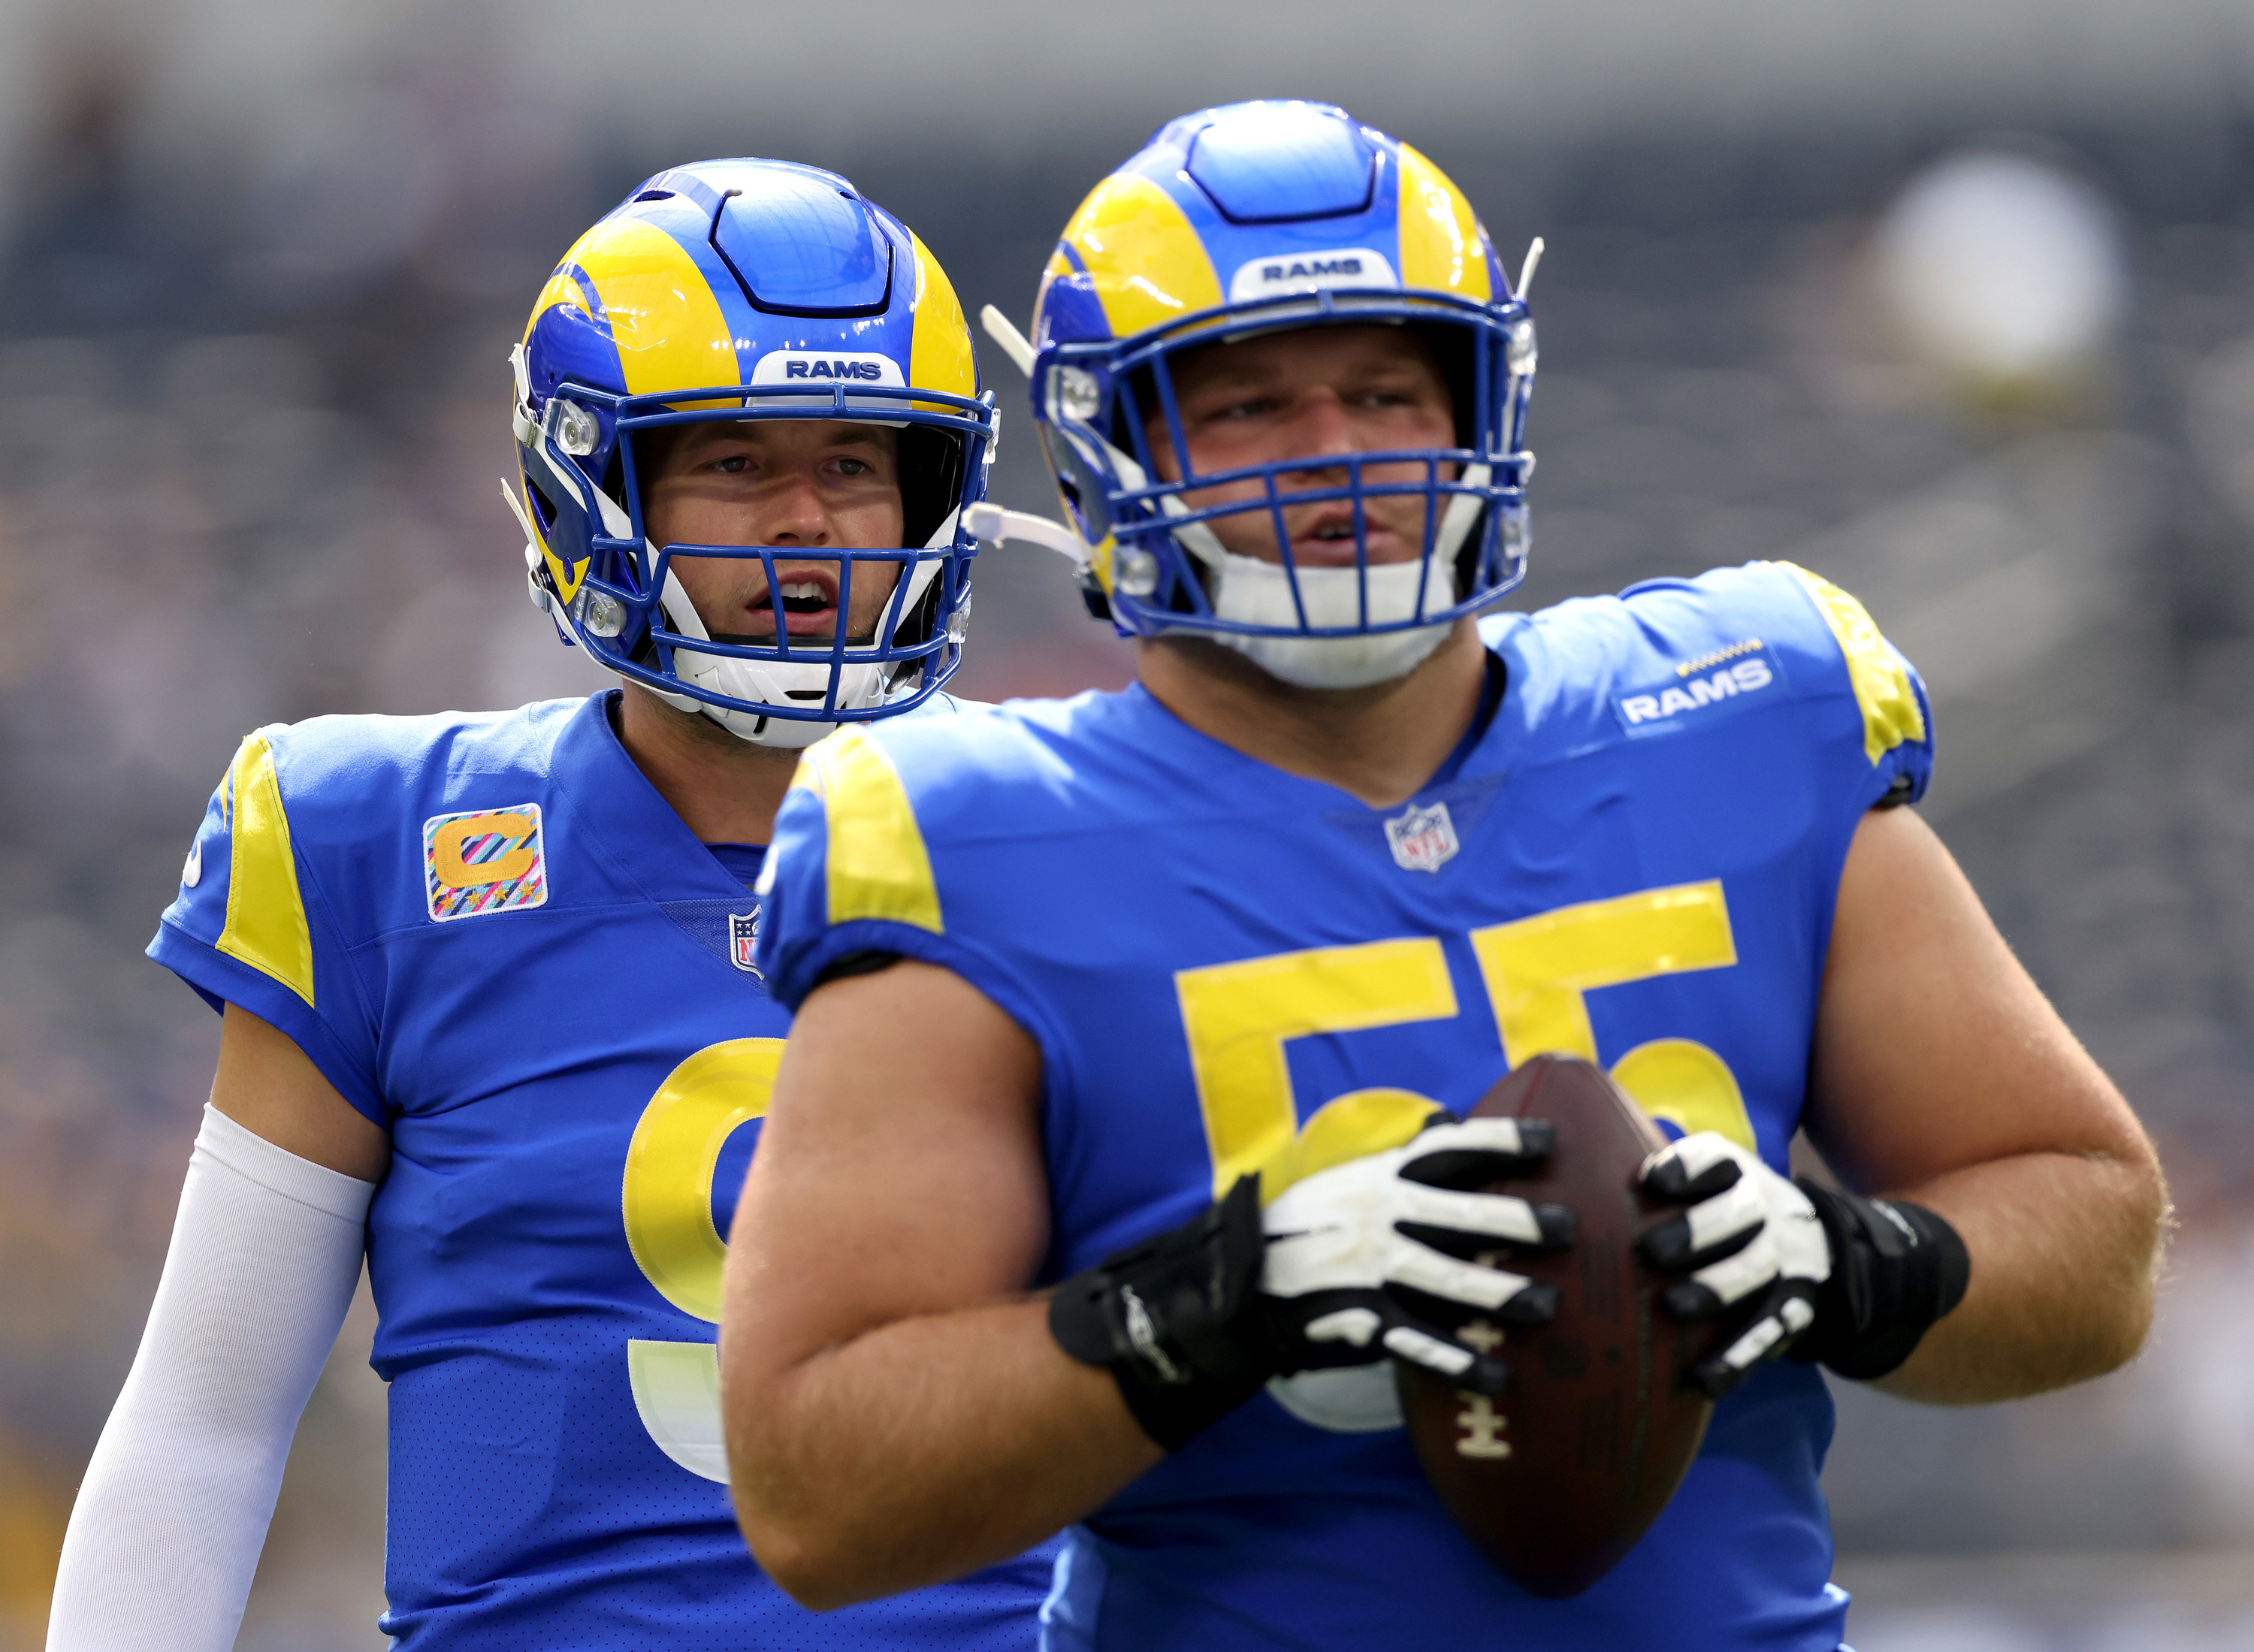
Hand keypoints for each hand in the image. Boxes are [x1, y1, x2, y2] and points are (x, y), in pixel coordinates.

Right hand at [1048, 1116, 1572, 1447]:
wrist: (1238, 1281)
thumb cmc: (1307, 1226)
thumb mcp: (1349, 1179)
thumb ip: (1402, 1158)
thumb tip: (1448, 1120)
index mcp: (1381, 1177)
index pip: (1449, 1149)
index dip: (1501, 1140)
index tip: (1551, 1139)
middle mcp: (1379, 1216)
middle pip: (1458, 1212)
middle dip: (1516, 1218)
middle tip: (1571, 1225)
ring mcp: (1369, 1269)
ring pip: (1445, 1278)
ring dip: (1500, 1293)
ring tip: (1550, 1306)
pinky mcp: (1361, 1318)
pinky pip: (1419, 1341)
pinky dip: (1459, 1360)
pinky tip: (1499, 1374)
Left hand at [1638, 1132, 1828, 1397]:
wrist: (1809, 1243)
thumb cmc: (1719, 1208)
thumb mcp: (1703, 1179)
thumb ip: (1656, 1182)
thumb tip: (1569, 1179)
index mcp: (1734, 1173)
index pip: (1716, 1159)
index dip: (1687, 1168)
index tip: (1651, 1182)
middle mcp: (1764, 1209)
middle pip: (1740, 1212)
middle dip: (1697, 1230)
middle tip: (1651, 1251)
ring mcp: (1783, 1258)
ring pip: (1755, 1269)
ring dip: (1716, 1288)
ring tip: (1674, 1306)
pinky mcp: (1792, 1308)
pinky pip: (1767, 1333)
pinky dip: (1735, 1358)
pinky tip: (1703, 1379)